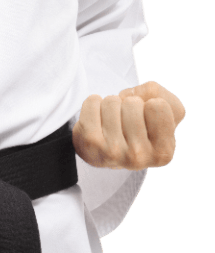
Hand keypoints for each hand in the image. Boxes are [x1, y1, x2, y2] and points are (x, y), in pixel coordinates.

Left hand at [72, 80, 186, 169]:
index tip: (145, 120)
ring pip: (112, 101)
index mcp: (162, 153)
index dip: (150, 105)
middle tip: (126, 121)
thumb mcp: (163, 113)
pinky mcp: (90, 142)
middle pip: (133, 103)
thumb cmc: (138, 127)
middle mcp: (138, 157)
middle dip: (129, 104)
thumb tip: (130, 95)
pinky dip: (93, 103)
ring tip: (112, 122)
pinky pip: (92, 102)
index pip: (158, 106)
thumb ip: (159, 94)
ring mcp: (112, 152)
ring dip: (111, 105)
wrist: (105, 150)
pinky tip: (97, 120)